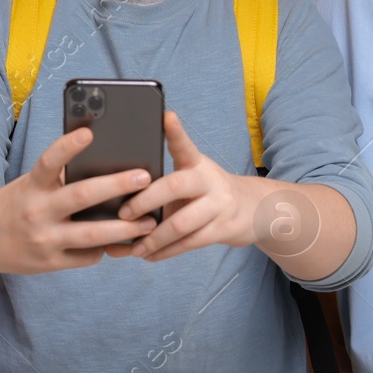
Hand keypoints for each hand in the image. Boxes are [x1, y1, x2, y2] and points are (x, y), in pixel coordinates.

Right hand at [0, 127, 156, 276]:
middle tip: (145, 178)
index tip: (89, 132)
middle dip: (116, 187)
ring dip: (125, 229)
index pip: (49, 162)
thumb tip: (103, 161)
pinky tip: (121, 242)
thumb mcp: (28, 185)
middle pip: (81, 196)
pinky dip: (105, 248)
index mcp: (32, 186)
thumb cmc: (15, 205)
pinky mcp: (50, 263)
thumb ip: (59, 177)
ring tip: (149, 222)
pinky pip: (86, 256)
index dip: (68, 147)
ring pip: (92, 235)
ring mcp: (44, 240)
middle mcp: (37, 212)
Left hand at [119, 112, 257, 261]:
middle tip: (123, 214)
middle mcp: (209, 179)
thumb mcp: (193, 177)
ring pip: (180, 223)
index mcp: (197, 163)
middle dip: (144, 202)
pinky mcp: (224, 228)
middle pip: (174, 186)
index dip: (175, 131)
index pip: (184, 145)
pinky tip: (149, 255)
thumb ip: (165, 182)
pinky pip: (190, 242)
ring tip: (133, 248)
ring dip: (152, 238)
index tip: (166, 116)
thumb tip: (119, 197)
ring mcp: (220, 204)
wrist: (253, 209)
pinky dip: (166, 252)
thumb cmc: (208, 193)